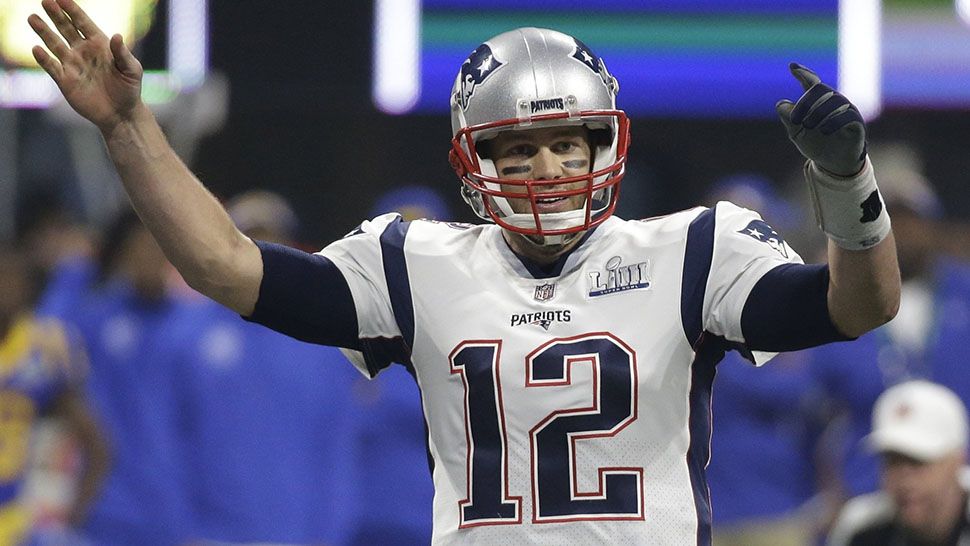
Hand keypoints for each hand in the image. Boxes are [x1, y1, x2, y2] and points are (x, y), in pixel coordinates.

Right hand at [28, 0, 143, 131]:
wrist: (121, 114)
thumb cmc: (130, 89)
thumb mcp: (132, 70)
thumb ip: (122, 53)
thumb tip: (116, 35)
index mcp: (100, 44)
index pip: (83, 23)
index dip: (72, 10)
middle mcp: (83, 51)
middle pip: (66, 28)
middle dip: (56, 15)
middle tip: (45, 1)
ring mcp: (72, 65)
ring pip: (54, 44)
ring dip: (44, 32)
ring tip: (33, 18)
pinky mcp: (65, 80)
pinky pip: (52, 67)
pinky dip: (44, 58)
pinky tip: (37, 48)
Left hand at [776, 63, 865, 176]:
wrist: (833, 163)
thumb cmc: (815, 144)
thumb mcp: (796, 132)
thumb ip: (788, 117)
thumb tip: (781, 104)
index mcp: (818, 102)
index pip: (812, 82)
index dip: (803, 73)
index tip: (792, 67)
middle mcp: (834, 102)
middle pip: (820, 89)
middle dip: (805, 102)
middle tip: (796, 120)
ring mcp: (847, 110)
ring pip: (834, 100)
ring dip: (817, 112)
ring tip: (808, 126)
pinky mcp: (856, 123)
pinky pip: (848, 115)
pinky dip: (834, 121)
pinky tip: (823, 130)